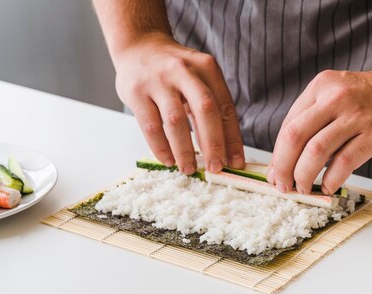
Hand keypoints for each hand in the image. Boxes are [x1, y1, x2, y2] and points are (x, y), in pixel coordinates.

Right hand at [114, 32, 243, 173]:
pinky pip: (150, 126)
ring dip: (184, 150)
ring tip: (189, 169)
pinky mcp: (136, 91)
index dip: (232, 138)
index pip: (225, 107)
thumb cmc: (174, 71)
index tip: (236, 162)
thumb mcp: (197, 79)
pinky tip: (168, 160)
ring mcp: (158, 80)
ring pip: (176, 121)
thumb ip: (210, 109)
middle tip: (215, 168)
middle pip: (205, 110)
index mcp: (206, 68)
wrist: (138, 46)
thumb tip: (221, 151)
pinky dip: (160, 147)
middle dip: (213, 144)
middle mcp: (184, 70)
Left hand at [267, 65, 371, 194]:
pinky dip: (332, 178)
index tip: (276, 174)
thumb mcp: (338, 93)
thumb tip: (289, 158)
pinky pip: (345, 161)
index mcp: (321, 87)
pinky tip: (329, 186)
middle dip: (282, 167)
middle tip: (283, 186)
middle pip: (295, 136)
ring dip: (304, 175)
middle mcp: (335, 97)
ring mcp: (356, 115)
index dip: (277, 155)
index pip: (288, 125)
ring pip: (316, 150)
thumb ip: (315, 119)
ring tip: (303, 189)